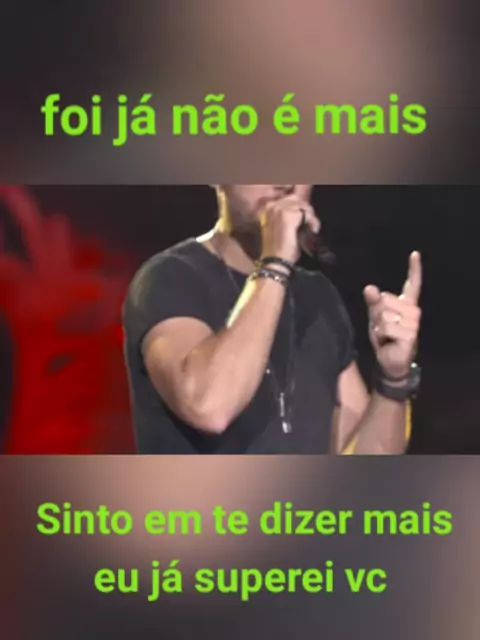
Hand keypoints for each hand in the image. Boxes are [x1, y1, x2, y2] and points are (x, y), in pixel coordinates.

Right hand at [260, 195, 319, 263]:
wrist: (275, 261)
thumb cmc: (279, 249)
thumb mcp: (282, 228)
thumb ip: (290, 216)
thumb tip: (304, 211)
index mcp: (268, 208)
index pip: (290, 199)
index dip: (300, 209)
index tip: (306, 220)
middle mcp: (272, 205)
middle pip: (297, 200)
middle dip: (306, 211)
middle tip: (310, 225)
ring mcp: (279, 209)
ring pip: (303, 205)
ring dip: (310, 217)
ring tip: (312, 229)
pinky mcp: (287, 215)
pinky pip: (306, 212)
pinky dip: (312, 221)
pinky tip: (313, 230)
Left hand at [364, 252, 421, 379]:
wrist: (390, 361)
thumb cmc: (385, 337)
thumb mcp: (376, 318)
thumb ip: (373, 303)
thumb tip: (369, 287)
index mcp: (407, 304)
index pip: (412, 284)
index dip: (414, 269)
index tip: (414, 254)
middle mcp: (413, 312)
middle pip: (385, 300)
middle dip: (378, 314)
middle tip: (384, 327)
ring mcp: (413, 324)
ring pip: (384, 314)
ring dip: (379, 326)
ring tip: (386, 335)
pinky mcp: (410, 335)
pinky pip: (386, 327)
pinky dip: (381, 335)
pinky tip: (388, 341)